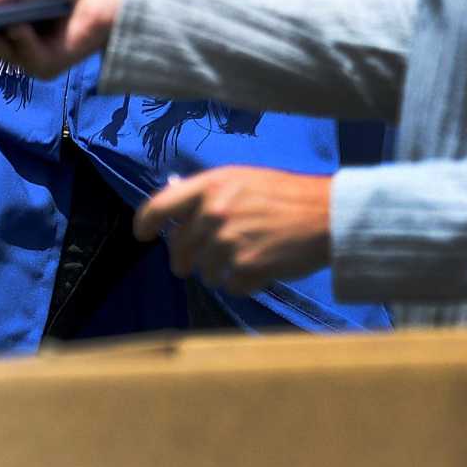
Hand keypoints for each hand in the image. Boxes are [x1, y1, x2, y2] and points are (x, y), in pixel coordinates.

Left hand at [133, 167, 333, 294]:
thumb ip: (208, 194)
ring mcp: (229, 244)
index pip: (160, 206)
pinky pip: (230, 287)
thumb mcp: (239, 179)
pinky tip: (258, 269)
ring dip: (217, 271)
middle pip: (179, 248)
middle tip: (192, 264)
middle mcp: (213, 215)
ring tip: (241, 259)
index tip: (142, 234)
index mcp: (209, 187)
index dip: (145, 222)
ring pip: (204, 272)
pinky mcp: (247, 270)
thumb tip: (180, 211)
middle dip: (184, 259)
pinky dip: (241, 284)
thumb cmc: (283, 193)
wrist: (324, 214)